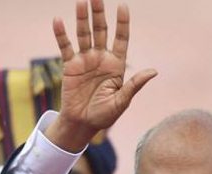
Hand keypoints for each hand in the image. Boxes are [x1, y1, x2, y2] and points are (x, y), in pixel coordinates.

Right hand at [46, 0, 157, 151]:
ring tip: (81, 2)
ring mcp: (85, 60)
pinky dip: (61, 35)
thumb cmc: (105, 115)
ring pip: (84, 34)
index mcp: (117, 65)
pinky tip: (58, 21)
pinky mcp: (70, 66)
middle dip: (99, 14)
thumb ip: (135, 85)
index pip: (121, 39)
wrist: (83, 124)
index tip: (122, 6)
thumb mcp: (122, 101)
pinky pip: (65, 47)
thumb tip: (153, 71)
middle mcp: (101, 58)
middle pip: (101, 31)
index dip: (122, 23)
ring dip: (82, 19)